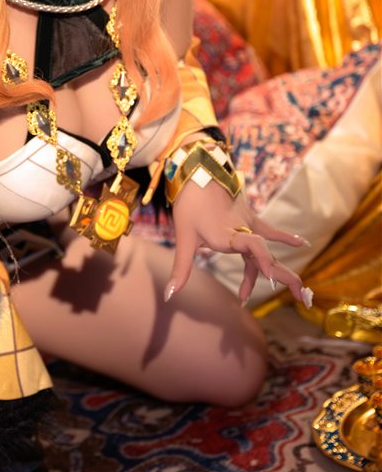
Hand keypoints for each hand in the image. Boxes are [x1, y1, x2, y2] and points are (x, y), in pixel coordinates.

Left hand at [166, 179, 310, 307]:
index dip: (263, 259)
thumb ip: (181, 268)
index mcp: (226, 236)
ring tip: (300, 291)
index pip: (252, 246)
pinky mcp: (251, 219)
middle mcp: (242, 232)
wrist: (198, 173)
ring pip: (270, 251)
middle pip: (267, 256)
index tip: (271, 276)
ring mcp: (249, 225)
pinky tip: (302, 243)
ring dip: (284, 271)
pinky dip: (285, 238)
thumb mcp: (183, 238)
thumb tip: (170, 295)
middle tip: (302, 299)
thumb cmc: (189, 205)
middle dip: (284, 278)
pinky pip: (270, 232)